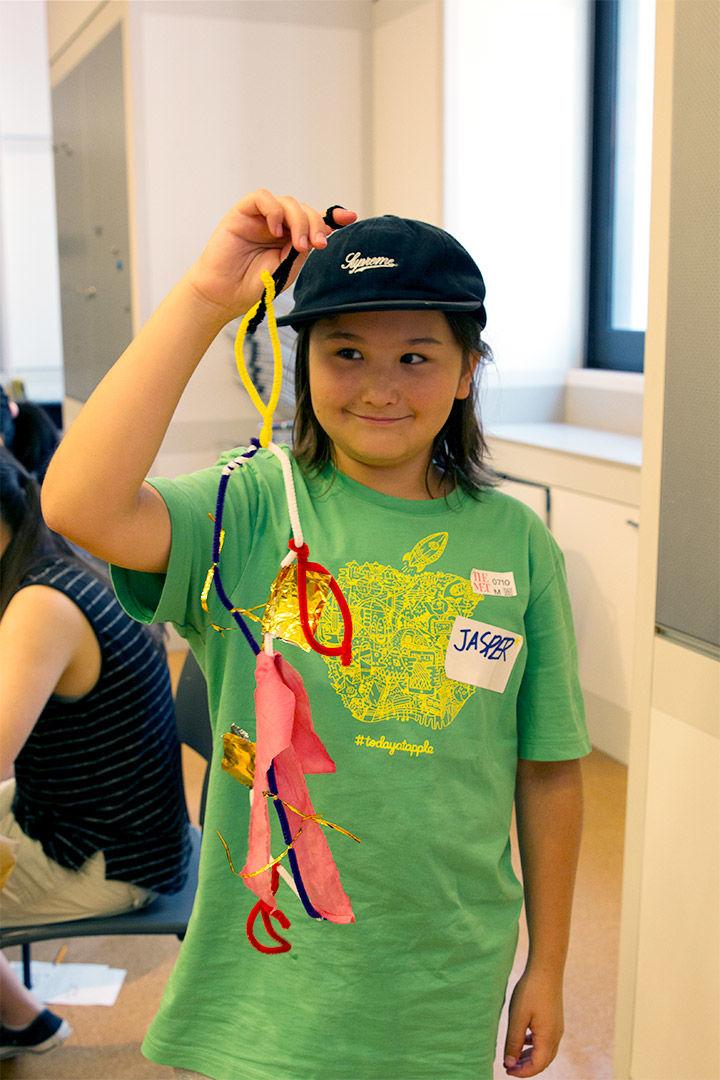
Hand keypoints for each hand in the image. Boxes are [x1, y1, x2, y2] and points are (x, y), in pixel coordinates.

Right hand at [186, 189, 356, 322]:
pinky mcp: (243, 212)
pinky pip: (263, 198)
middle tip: (317, 245)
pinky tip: (275, 231)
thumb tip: (318, 234)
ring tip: (297, 245)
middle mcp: (278, 224)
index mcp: (291, 238)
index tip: (350, 218)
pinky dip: (274, 211)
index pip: (315, 219)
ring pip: (288, 203)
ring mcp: (261, 217)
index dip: (333, 215)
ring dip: (299, 221)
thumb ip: (302, 251)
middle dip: (316, 224)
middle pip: (305, 210)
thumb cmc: (253, 286)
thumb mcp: (287, 270)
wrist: (224, 295)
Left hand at [503, 968, 563, 1075]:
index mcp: (548, 1039)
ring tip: (514, 1057)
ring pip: (545, 1052)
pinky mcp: (555, 1019)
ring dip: (530, 1057)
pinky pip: (546, 1040)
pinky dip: (534, 1046)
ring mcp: (557, 1027)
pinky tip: (524, 1040)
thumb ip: (513, 1042)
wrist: (546, 969)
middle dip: (526, 1067)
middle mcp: (556, 1036)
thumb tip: (510, 1064)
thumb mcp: (517, 1018)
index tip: (506, 1070)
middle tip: (509, 1066)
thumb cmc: (530, 991)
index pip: (537, 1066)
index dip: (521, 1072)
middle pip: (542, 1062)